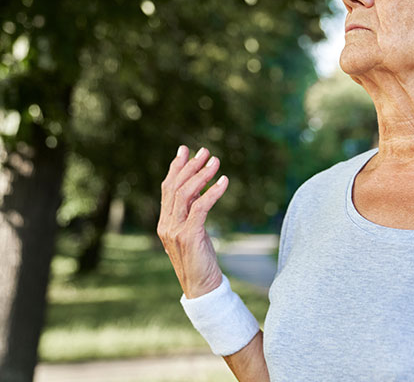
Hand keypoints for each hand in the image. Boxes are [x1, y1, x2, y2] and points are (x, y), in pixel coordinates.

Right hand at [157, 145, 228, 298]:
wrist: (202, 287)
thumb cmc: (201, 260)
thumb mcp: (194, 232)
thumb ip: (191, 214)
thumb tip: (199, 193)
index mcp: (165, 222)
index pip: (167, 189)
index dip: (176, 168)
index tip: (185, 150)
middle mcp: (166, 224)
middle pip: (175, 187)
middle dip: (190, 166)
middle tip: (204, 151)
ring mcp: (175, 230)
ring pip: (186, 194)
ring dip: (202, 175)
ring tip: (216, 161)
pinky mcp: (189, 236)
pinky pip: (200, 207)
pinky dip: (212, 192)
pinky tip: (224, 182)